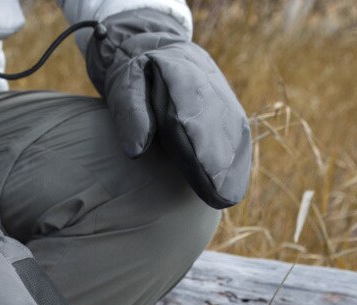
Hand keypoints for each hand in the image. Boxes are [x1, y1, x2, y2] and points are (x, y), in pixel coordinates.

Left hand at [86, 9, 250, 208]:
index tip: (204, 172)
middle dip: (220, 163)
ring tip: (228, 197)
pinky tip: (234, 185)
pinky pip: (237, 134)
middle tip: (220, 196)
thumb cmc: (135, 76)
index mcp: (180, 76)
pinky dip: (237, 159)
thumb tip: (136, 150)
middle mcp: (207, 86)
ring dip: (233, 166)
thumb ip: (130, 114)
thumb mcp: (124, 87)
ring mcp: (221, 97)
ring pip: (232, 132)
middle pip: (217, 128)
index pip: (191, 114)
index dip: (200, 145)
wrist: (157, 50)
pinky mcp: (226, 108)